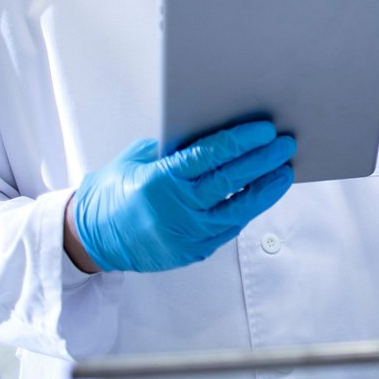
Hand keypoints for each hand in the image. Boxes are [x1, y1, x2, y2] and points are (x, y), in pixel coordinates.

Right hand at [70, 121, 295, 272]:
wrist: (92, 238)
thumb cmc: (115, 191)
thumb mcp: (136, 159)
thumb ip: (173, 147)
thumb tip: (216, 127)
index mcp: (159, 179)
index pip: (210, 156)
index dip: (241, 141)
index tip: (266, 129)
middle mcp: (176, 209)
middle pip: (230, 180)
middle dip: (263, 160)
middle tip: (286, 143)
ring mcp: (186, 233)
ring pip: (238, 209)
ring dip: (266, 188)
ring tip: (285, 170)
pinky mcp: (193, 251)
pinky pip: (229, 227)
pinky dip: (249, 209)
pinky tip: (264, 193)